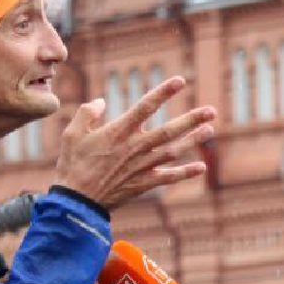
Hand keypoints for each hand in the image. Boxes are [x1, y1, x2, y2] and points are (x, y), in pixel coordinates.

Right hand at [52, 77, 213, 210]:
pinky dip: (185, 173)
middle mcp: (135, 148)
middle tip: (210, 111)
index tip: (180, 81)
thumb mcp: (72, 134)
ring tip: (209, 130)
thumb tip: (101, 102)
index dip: (163, 93)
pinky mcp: (143, 184)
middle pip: (169, 131)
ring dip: (193, 141)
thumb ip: (87, 114)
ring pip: (173, 151)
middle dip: (191, 120)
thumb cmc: (72, 165)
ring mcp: (141, 167)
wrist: (77, 202)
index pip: (146, 107)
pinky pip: (168, 177)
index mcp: (118, 132)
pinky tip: (201, 167)